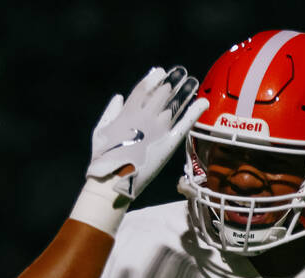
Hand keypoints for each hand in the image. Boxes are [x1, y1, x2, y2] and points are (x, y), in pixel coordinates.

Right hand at [87, 66, 207, 199]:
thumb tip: (118, 97)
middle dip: (171, 82)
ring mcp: (158, 128)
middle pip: (161, 94)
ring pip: (174, 105)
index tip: (160, 71)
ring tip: (192, 80)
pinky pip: (184, 123)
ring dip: (184, 91)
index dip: (152, 79)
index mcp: (127, 112)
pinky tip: (203, 102)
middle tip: (180, 73)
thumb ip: (110, 112)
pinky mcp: (169, 142)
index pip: (143, 89)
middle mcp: (145, 116)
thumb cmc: (103, 158)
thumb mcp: (100, 131)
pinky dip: (194, 111)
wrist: (114, 179)